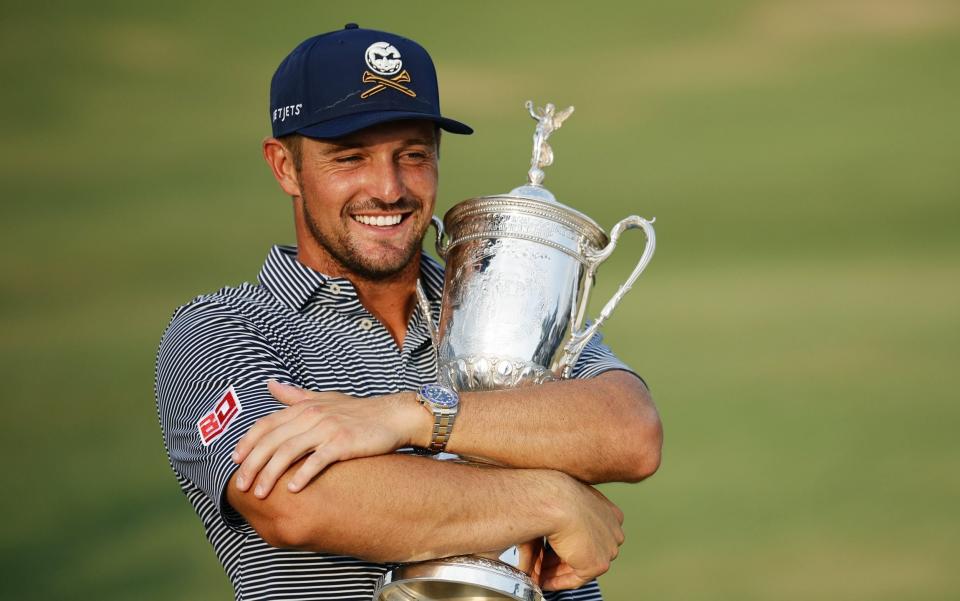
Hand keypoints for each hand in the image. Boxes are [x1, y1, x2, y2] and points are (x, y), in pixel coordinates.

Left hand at [232, 380, 424, 497]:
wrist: (393, 416)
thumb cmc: (359, 411)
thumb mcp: (325, 399)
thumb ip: (295, 395)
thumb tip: (269, 384)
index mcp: (304, 407)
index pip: (266, 424)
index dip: (248, 443)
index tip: (235, 461)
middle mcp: (312, 415)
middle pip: (272, 441)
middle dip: (253, 464)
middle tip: (241, 487)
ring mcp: (327, 428)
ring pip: (289, 451)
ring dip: (270, 474)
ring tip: (260, 493)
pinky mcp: (344, 442)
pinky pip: (317, 460)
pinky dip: (303, 475)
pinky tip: (292, 490)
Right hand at [540, 477, 624, 589]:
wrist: (555, 502)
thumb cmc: (554, 496)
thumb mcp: (559, 505)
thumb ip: (558, 521)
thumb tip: (546, 534)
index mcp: (608, 512)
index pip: (591, 533)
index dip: (570, 542)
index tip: (553, 548)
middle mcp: (613, 530)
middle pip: (587, 550)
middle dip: (563, 557)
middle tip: (543, 562)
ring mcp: (608, 548)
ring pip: (581, 564)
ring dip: (558, 570)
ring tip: (539, 573)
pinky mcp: (598, 563)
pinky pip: (577, 578)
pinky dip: (559, 581)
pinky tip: (544, 580)